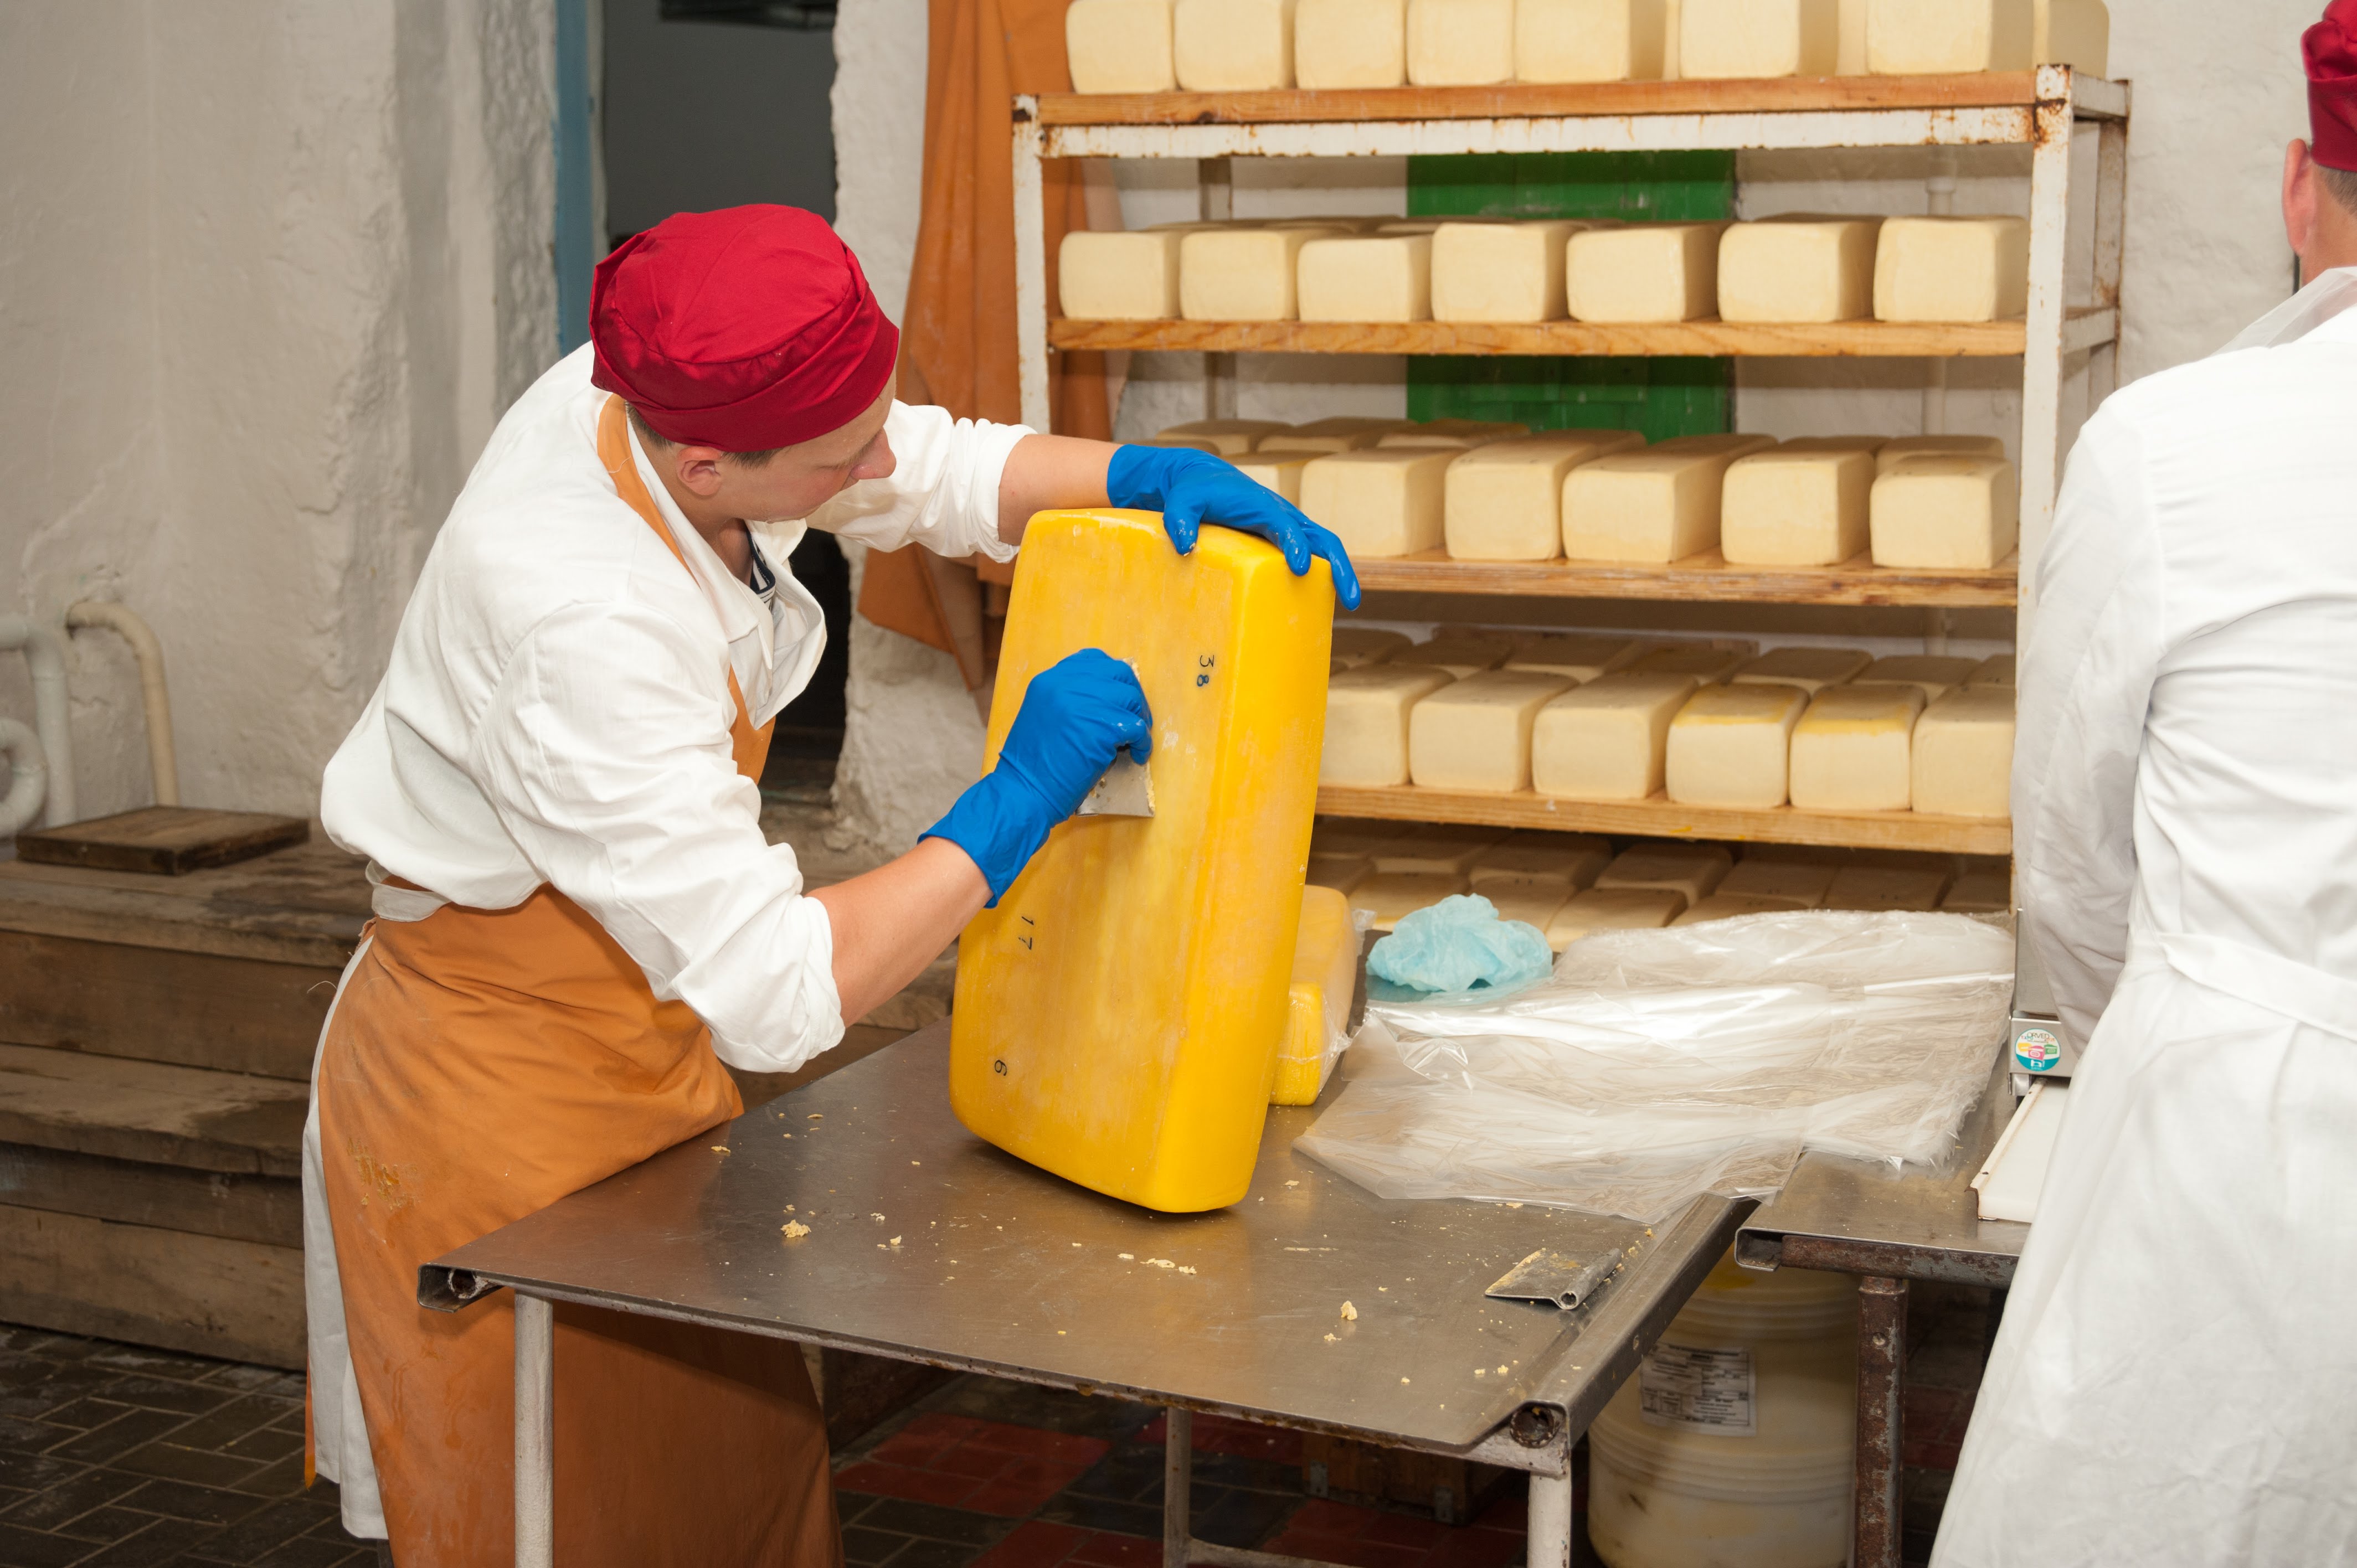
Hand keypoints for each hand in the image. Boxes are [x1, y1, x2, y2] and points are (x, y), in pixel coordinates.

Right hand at [919, 649, 1153, 902]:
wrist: (1022, 793)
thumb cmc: (1032, 766)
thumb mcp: (1042, 716)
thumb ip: (1068, 700)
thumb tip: (1107, 697)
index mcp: (1048, 680)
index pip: (1093, 660)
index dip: (1112, 677)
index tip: (1119, 696)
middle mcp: (1064, 684)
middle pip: (1118, 674)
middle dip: (1133, 696)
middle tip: (1136, 718)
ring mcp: (1082, 704)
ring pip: (1130, 699)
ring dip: (1139, 720)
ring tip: (1135, 740)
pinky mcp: (1100, 728)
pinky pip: (1136, 727)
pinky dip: (1142, 743)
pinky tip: (1136, 755)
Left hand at [1103, 445, 1362, 610]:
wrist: (1205, 480)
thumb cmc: (1195, 492)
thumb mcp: (1182, 501)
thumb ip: (1180, 519)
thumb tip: (1183, 545)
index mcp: (1263, 505)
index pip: (1286, 525)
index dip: (1295, 545)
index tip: (1301, 568)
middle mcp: (1283, 515)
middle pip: (1322, 538)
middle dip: (1338, 566)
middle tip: (1350, 599)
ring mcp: (1290, 526)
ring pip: (1325, 546)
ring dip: (1341, 572)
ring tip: (1351, 602)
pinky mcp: (1287, 537)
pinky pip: (1314, 552)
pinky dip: (1325, 572)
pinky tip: (1324, 599)